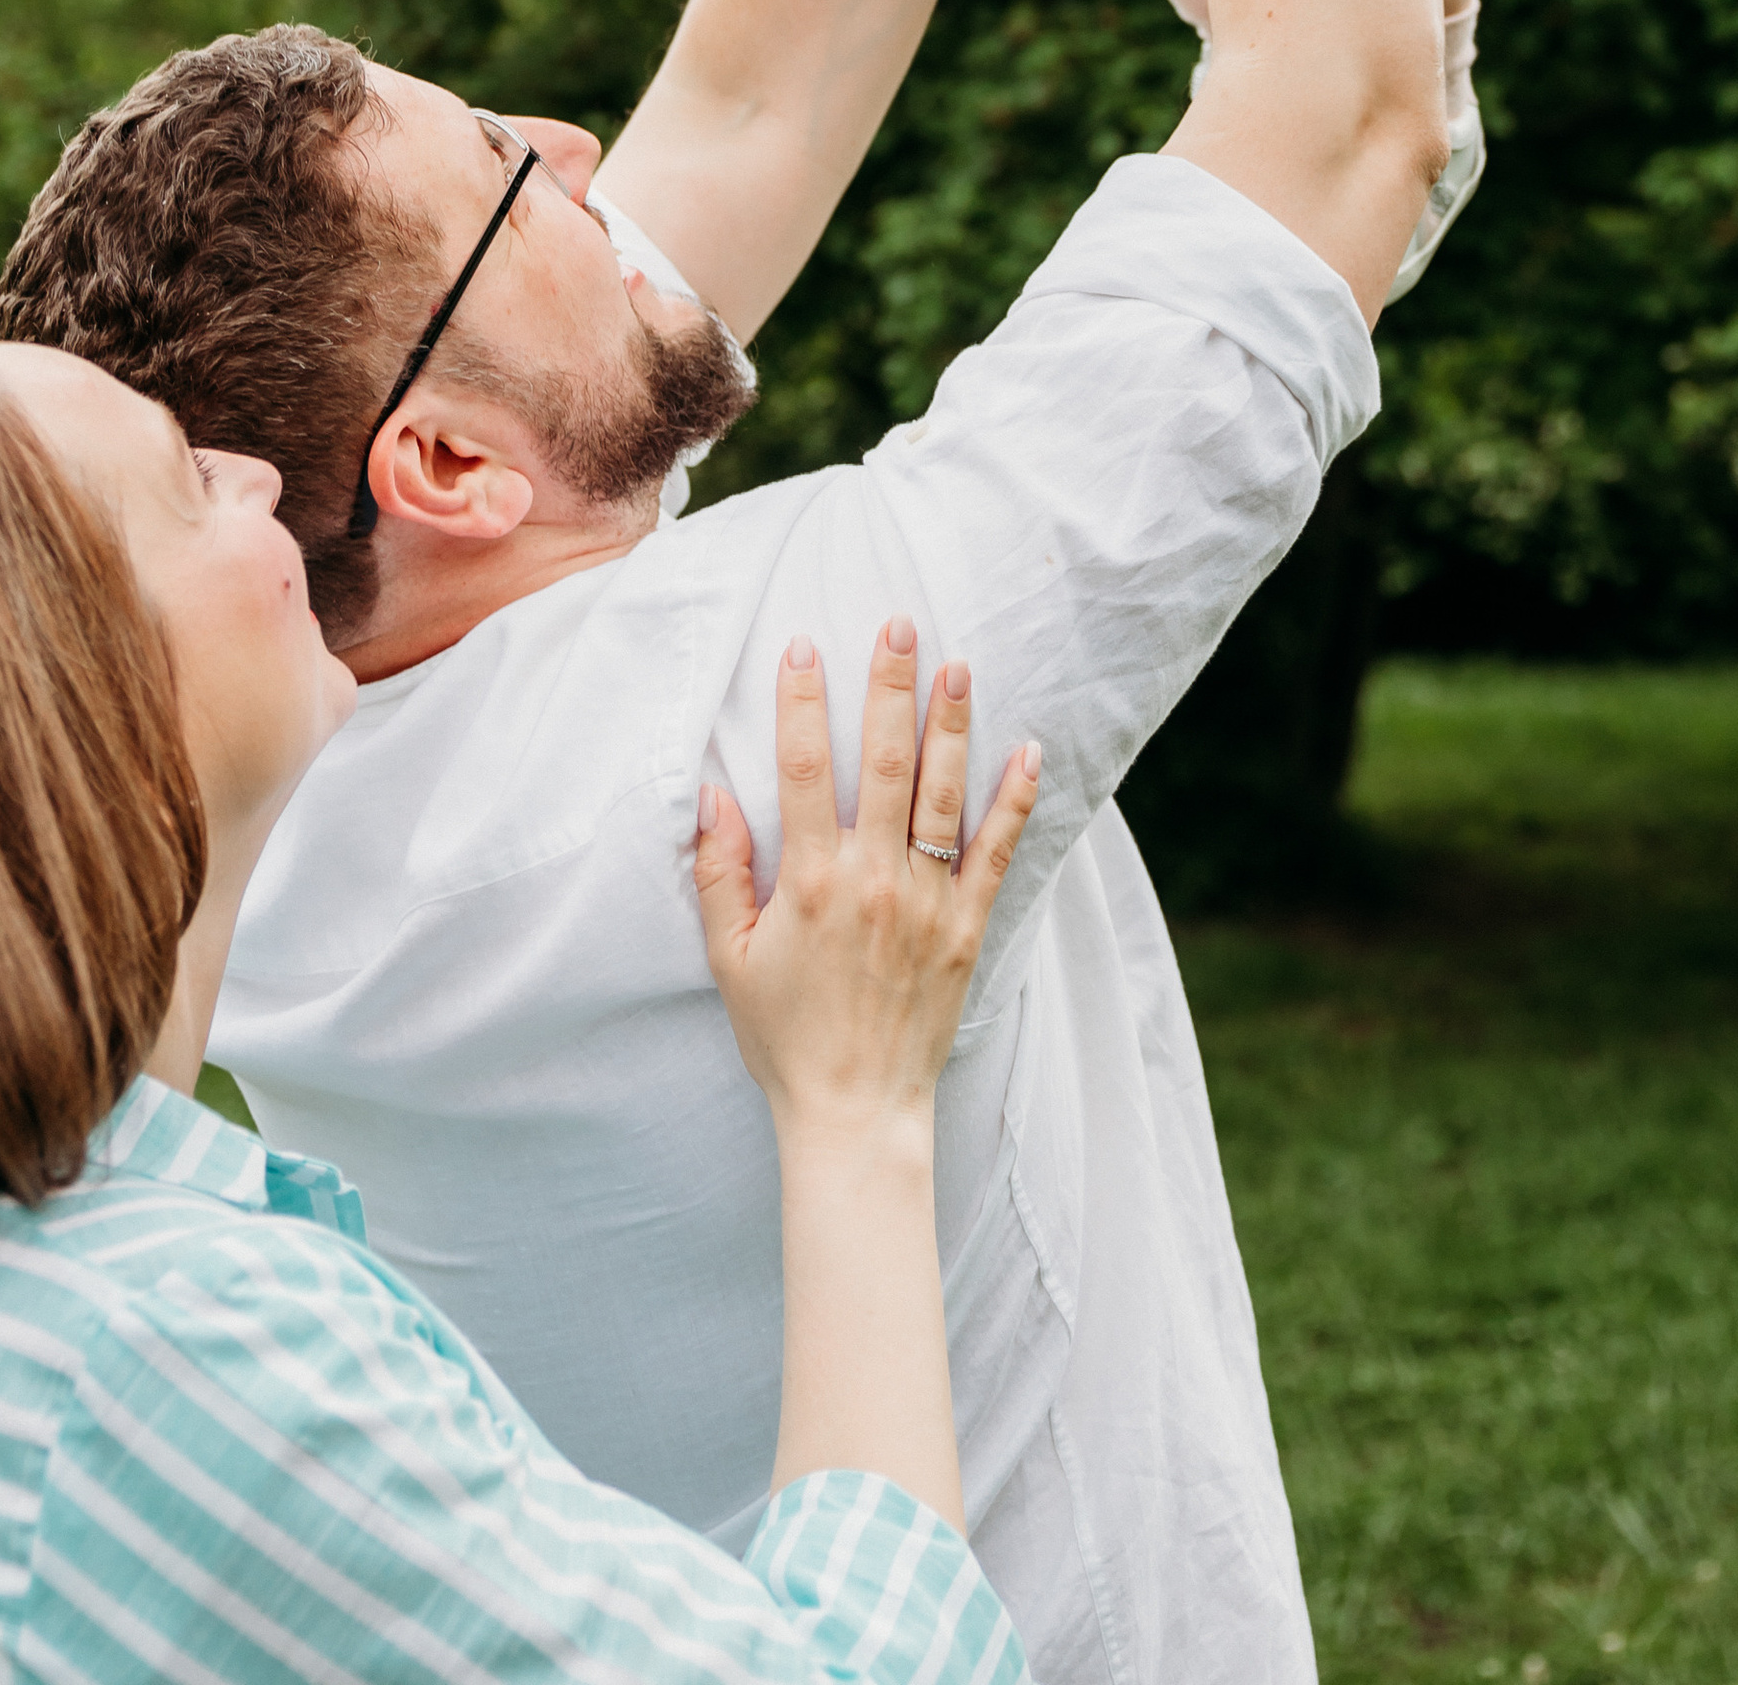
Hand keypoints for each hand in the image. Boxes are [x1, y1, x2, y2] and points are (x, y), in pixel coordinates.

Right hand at [696, 621, 1040, 1149]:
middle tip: (901, 624)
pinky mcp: (967, 928)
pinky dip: (1014, 800)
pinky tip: (1028, 749)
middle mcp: (873, 880)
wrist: (854, 1112)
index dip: (803, 702)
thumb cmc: (784, 1037)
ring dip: (952, 724)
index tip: (805, 646)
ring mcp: (927, 902)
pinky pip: (996, 853)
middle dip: (891, 687)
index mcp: (810, 882)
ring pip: (943, 794)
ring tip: (959, 664)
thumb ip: (719, 873)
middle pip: (885, 762)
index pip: (803, 768)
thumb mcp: (730, 959)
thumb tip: (709, 794)